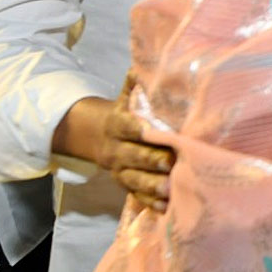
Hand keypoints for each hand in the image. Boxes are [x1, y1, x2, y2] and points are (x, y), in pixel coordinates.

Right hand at [102, 74, 173, 210]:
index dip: (137, 129)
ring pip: (134, 179)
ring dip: (152, 185)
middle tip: (170, 162)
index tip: (153, 131)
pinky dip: (150, 202)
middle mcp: (117, 149)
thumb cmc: (127, 114)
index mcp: (117, 124)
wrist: (101, 137)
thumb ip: (135, 84)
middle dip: (150, 159)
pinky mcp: (127, 185)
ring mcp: (121, 170)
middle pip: (133, 155)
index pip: (126, 126)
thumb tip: (144, 64)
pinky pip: (137, 196)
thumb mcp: (126, 97)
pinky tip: (166, 207)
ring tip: (170, 188)